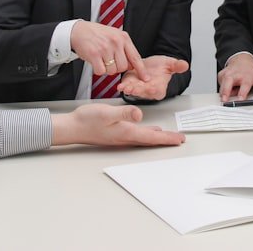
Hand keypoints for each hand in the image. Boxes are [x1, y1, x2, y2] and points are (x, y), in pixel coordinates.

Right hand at [51, 104, 185, 146]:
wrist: (72, 127)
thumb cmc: (87, 120)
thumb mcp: (107, 112)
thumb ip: (124, 113)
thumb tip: (140, 115)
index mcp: (126, 131)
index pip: (152, 136)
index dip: (167, 138)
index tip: (180, 139)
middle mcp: (125, 136)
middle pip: (151, 139)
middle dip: (166, 139)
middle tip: (179, 140)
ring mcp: (120, 136)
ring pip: (144, 137)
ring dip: (157, 138)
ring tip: (168, 137)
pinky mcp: (116, 133)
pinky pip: (136, 135)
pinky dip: (146, 134)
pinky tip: (148, 130)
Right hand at [70, 21, 147, 80]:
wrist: (79, 31)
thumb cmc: (97, 34)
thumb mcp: (115, 36)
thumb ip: (125, 49)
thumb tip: (133, 65)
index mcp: (123, 37)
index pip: (135, 57)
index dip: (141, 70)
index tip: (145, 78)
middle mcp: (116, 42)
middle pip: (123, 67)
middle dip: (117, 68)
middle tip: (110, 61)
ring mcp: (105, 48)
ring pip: (112, 71)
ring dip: (107, 69)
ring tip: (102, 59)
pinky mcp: (94, 54)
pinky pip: (101, 71)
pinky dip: (98, 70)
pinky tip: (96, 62)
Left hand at [117, 56, 188, 99]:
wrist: (149, 64)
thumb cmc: (160, 67)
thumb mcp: (170, 64)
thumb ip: (176, 65)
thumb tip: (185, 65)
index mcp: (159, 88)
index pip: (157, 91)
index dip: (154, 90)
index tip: (151, 88)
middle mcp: (148, 91)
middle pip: (144, 92)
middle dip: (138, 90)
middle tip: (134, 88)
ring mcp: (138, 89)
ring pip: (134, 91)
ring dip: (129, 89)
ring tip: (125, 87)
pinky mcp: (129, 84)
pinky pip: (126, 87)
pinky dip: (123, 86)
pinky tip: (120, 86)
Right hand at [217, 53, 252, 102]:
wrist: (242, 60)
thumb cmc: (251, 71)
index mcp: (247, 76)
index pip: (244, 85)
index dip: (242, 93)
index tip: (240, 99)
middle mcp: (236, 74)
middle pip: (229, 81)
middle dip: (226, 91)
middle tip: (224, 100)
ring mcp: (227, 74)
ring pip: (222, 84)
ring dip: (223, 92)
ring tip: (225, 98)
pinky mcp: (221, 75)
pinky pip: (220, 84)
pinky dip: (222, 89)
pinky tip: (228, 87)